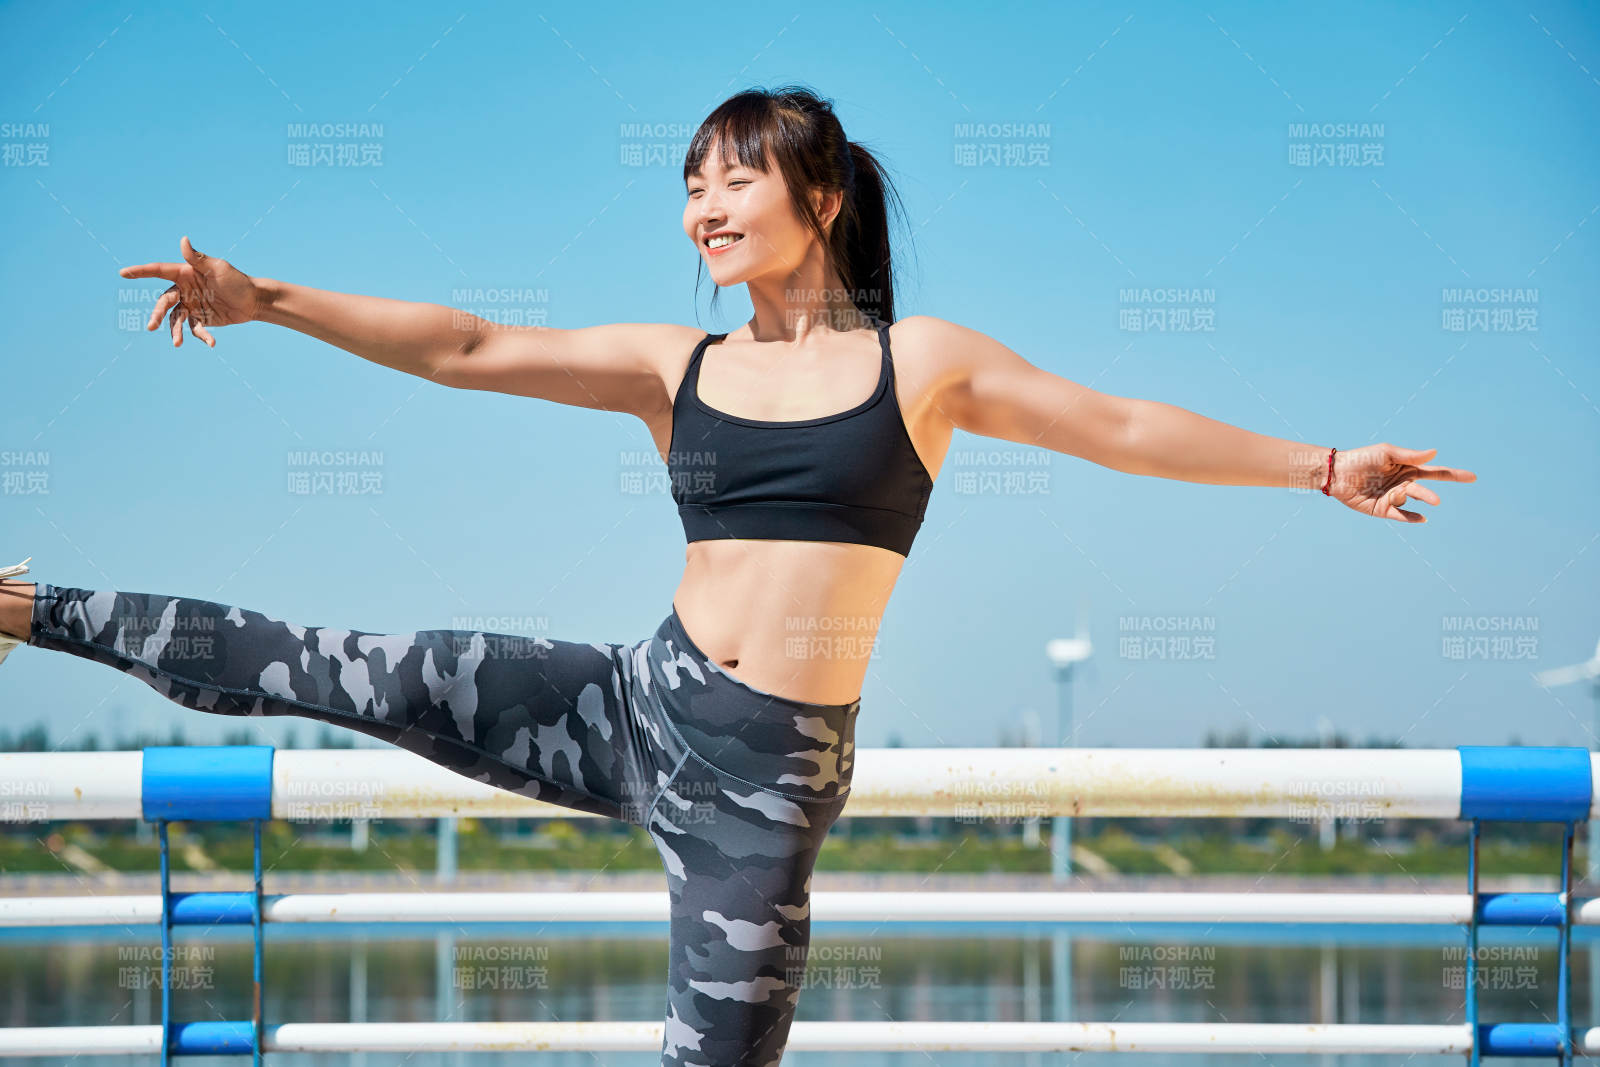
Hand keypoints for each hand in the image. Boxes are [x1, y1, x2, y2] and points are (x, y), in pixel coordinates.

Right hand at [118, 236, 260, 347]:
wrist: (253, 300)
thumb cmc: (236, 280)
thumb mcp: (218, 268)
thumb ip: (198, 258)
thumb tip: (183, 239)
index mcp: (184, 274)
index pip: (158, 271)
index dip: (140, 272)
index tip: (122, 273)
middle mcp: (183, 290)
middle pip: (164, 302)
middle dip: (157, 314)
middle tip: (152, 326)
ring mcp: (190, 306)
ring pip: (175, 319)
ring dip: (176, 331)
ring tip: (177, 343)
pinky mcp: (200, 319)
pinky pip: (195, 329)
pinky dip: (202, 337)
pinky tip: (212, 343)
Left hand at [1326, 443, 1476, 522]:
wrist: (1337, 473)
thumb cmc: (1362, 458)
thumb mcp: (1386, 453)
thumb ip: (1409, 455)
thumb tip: (1434, 453)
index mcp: (1408, 469)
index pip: (1436, 472)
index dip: (1454, 474)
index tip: (1473, 477)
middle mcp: (1404, 484)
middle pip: (1425, 489)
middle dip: (1430, 495)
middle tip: (1435, 500)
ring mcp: (1394, 498)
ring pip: (1411, 500)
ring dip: (1411, 500)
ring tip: (1407, 495)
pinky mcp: (1383, 510)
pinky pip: (1401, 515)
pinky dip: (1411, 517)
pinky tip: (1421, 518)